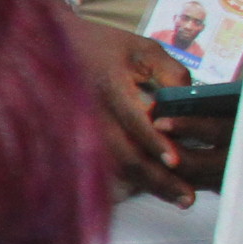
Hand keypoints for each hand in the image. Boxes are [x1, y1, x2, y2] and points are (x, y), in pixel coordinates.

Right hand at [72, 11, 199, 204]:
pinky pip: (99, 166)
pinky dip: (124, 181)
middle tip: (186, 196)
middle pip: (123, 155)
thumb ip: (171, 73)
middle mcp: (91, 112)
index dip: (155, 143)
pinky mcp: (72, 139)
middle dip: (156, 179)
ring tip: (174, 196)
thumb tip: (187, 104)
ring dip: (144, 185)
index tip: (176, 162)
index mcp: (109, 85)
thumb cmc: (105, 47)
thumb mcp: (144, 49)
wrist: (55, 47)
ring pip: (111, 167)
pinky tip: (144, 188)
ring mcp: (77, 129)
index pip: (133, 120)